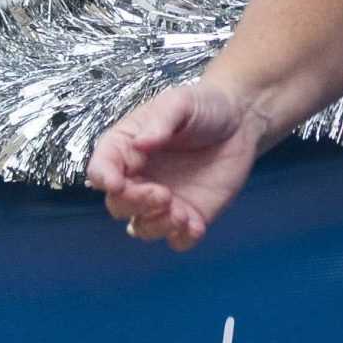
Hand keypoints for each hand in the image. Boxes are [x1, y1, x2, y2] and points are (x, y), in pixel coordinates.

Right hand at [87, 78, 266, 249]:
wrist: (240, 121)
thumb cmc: (202, 105)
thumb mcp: (179, 103)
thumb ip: (160, 120)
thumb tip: (141, 144)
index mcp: (127, 148)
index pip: (101, 168)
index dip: (103, 178)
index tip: (116, 184)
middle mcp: (139, 178)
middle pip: (118, 204)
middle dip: (136, 204)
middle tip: (163, 194)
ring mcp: (163, 201)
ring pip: (143, 228)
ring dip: (156, 226)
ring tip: (181, 213)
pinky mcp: (189, 215)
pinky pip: (177, 240)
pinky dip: (181, 238)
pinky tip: (196, 225)